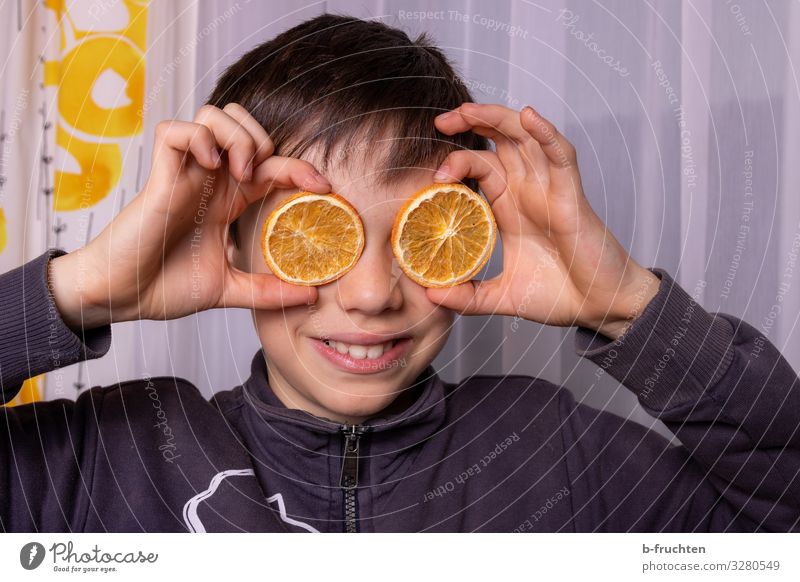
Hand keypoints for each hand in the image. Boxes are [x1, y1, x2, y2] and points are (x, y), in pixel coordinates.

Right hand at [50, 103, 329, 329]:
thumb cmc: (165, 288)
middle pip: (241, 123)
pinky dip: (198, 138)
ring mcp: (184, 175)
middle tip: (260, 177)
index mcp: (227, 201)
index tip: (323, 187)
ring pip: (212, 116)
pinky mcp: (159, 178)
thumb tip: (312, 296)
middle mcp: (208, 181)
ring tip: (238, 172)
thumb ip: (268, 291)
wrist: (124, 299)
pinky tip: (209, 166)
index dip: (299, 167)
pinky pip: (175, 132)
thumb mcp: (229, 290)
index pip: (270, 165)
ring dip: (235, 135)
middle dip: (263, 140)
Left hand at [427, 102, 659, 339]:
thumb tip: (430, 296)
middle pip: (498, 140)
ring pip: (524, 137)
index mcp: (509, 206)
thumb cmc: (556, 295)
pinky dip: (546, 133)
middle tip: (440, 123)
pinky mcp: (572, 194)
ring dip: (497, 118)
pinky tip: (529, 117)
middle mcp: (527, 189)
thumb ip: (466, 297)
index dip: (455, 158)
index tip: (430, 172)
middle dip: (470, 123)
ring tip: (468, 112)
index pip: (479, 165)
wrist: (597, 308)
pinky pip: (561, 154)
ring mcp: (549, 188)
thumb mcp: (500, 298)